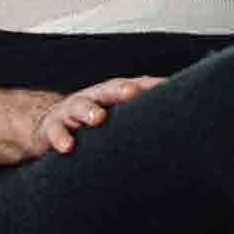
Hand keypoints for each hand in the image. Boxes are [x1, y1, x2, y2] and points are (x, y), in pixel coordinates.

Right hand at [29, 75, 164, 156]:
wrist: (50, 128)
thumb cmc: (92, 124)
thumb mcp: (116, 117)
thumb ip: (140, 118)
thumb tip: (183, 125)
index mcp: (113, 96)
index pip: (136, 86)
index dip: (150, 86)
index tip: (167, 87)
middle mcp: (93, 98)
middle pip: (109, 90)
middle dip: (121, 90)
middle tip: (132, 92)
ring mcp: (71, 111)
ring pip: (80, 107)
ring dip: (89, 111)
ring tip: (98, 118)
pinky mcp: (52, 128)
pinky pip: (55, 132)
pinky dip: (61, 138)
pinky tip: (67, 147)